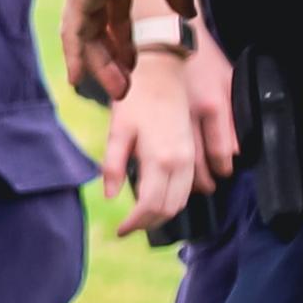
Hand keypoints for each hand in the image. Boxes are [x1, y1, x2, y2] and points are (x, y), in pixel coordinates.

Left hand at [58, 0, 174, 103]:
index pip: (116, 8)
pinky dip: (76, 55)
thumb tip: (185, 14)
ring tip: (120, 89)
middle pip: (100, 25)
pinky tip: (79, 77)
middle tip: (126, 83)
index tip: (132, 60)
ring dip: (102, 63)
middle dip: (113, 55)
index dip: (123, 36)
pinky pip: (74, 31)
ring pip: (87, 33)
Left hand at [100, 46, 230, 235]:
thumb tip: (108, 196)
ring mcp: (191, 156)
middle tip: (129, 227)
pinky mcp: (194, 149)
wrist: (164, 71)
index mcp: (160, 159)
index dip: (135, 223)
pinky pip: (190, 184)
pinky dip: (177, 198)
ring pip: (184, 198)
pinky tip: (159, 198)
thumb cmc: (135, 99)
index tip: (120, 231)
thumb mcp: (117, 131)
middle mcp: (181, 161)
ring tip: (141, 217)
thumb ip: (112, 165)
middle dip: (149, 223)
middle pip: (170, 207)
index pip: (150, 206)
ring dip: (164, 213)